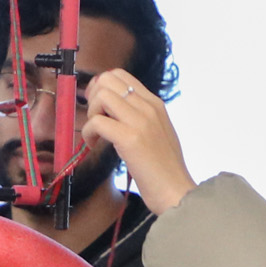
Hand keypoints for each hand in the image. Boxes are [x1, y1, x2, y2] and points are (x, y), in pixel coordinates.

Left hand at [81, 69, 194, 213]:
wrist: (176, 191)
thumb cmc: (165, 169)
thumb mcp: (158, 133)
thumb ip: (140, 117)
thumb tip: (113, 110)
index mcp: (155, 103)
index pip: (120, 75)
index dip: (101, 86)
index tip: (97, 107)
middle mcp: (148, 107)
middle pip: (108, 79)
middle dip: (93, 97)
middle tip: (94, 119)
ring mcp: (141, 121)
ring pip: (102, 96)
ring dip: (91, 114)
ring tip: (95, 134)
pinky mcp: (130, 139)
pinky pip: (97, 122)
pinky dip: (88, 133)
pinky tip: (93, 145)